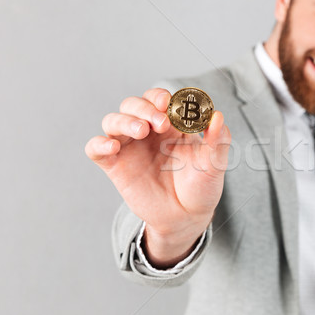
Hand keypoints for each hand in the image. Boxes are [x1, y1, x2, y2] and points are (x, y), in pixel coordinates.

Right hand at [85, 88, 230, 266]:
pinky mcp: (115, 165)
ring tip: (142, 130)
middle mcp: (148, 131)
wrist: (187, 218)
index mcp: (171, 124)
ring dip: (125, 120)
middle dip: (145, 107)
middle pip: (133, 104)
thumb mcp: (214, 164)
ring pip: (113, 120)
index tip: (169, 103)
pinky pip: (95, 149)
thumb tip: (218, 116)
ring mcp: (129, 147)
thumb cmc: (201, 187)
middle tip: (161, 122)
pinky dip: (99, 143)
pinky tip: (112, 146)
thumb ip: (218, 140)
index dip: (161, 97)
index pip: (159, 99)